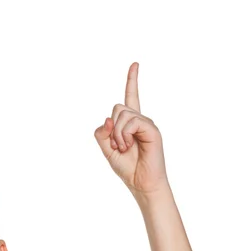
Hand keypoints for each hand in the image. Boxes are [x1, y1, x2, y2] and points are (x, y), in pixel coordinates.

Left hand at [94, 63, 168, 196]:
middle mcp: (140, 120)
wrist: (141, 183)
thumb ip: (101, 133)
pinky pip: (131, 122)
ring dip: (117, 134)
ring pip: (122, 114)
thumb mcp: (106, 149)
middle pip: (117, 107)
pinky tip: (128, 146)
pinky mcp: (152, 129)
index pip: (130, 97)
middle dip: (110, 128)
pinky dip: (124, 135)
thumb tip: (107, 118)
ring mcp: (147, 123)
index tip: (135, 64)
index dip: (132, 80)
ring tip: (124, 148)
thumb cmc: (126, 167)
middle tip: (116, 145)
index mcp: (129, 123)